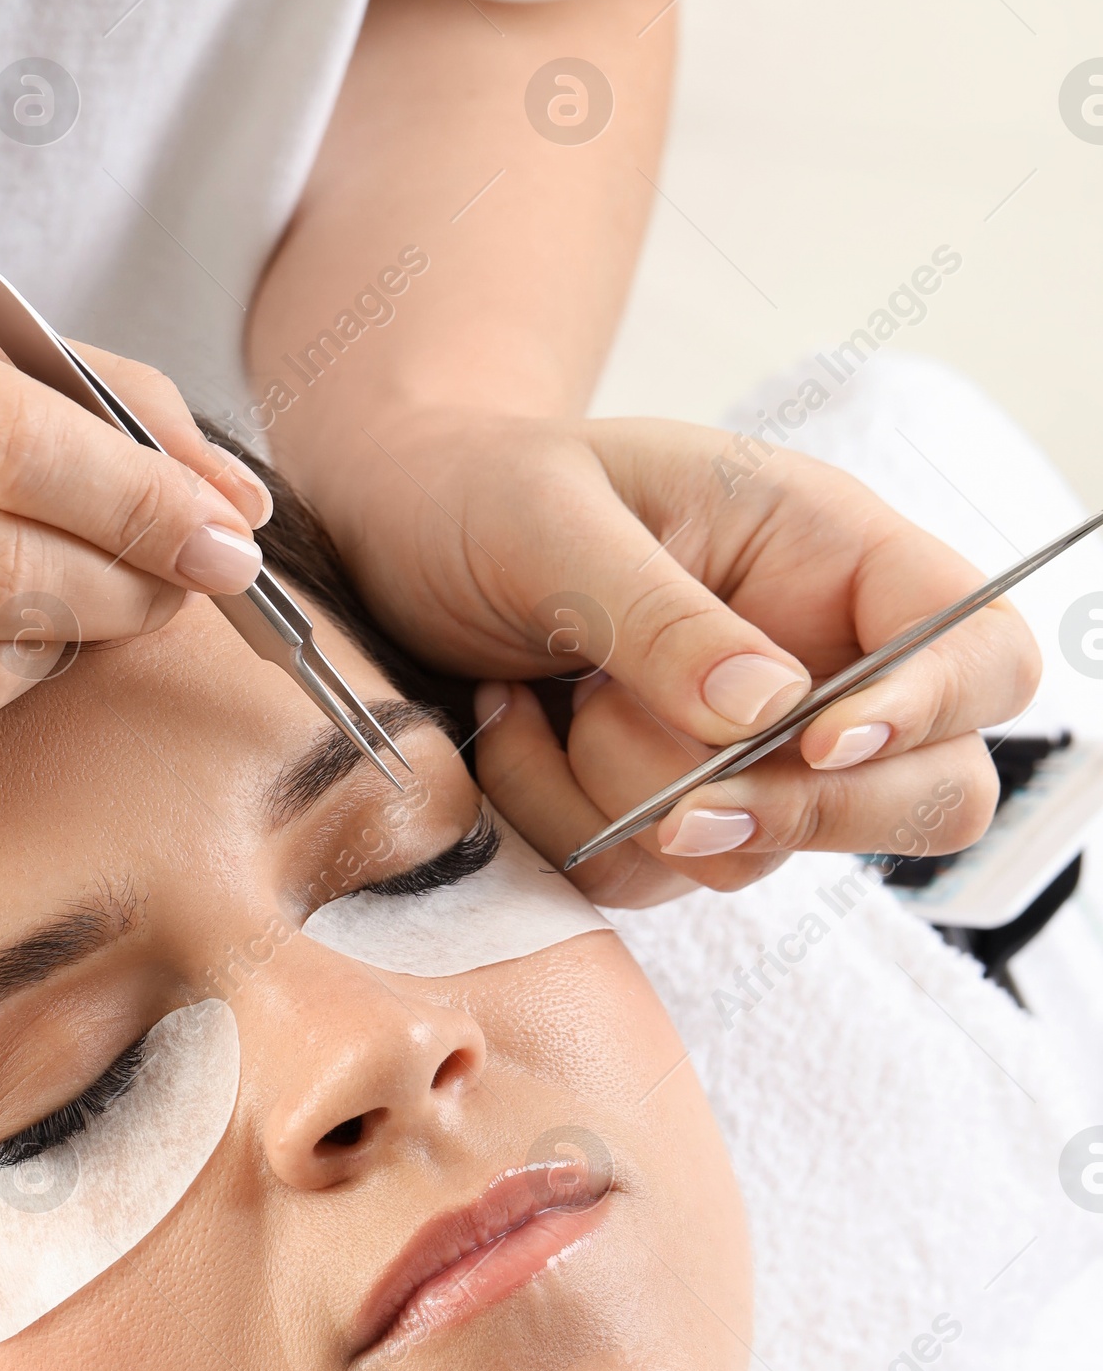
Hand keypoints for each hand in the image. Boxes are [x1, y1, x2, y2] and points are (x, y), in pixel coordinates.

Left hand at [316, 410, 1039, 905]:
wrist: (389, 534)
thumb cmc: (479, 488)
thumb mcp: (551, 519)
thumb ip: (662, 615)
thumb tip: (770, 716)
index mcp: (831, 554)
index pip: (981, 653)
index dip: (933, 711)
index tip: (818, 738)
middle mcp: (817, 662)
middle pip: (930, 795)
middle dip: (795, 811)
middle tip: (671, 795)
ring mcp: (751, 755)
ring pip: (765, 852)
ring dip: (632, 804)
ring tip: (537, 697)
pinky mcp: (672, 816)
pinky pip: (654, 882)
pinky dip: (567, 827)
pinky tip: (512, 729)